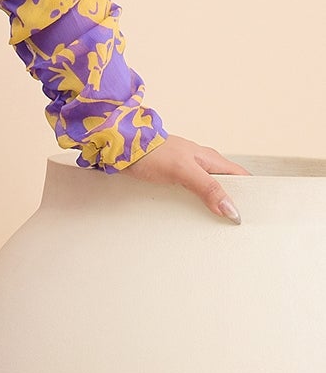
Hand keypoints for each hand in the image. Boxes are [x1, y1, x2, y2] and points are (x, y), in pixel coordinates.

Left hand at [118, 135, 249, 222]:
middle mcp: (201, 164)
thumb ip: (207, 188)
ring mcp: (186, 171)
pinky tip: (189, 216)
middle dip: (230, 203)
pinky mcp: (171, 178)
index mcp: (211, 159)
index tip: (250, 212)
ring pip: (206, 191)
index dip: (249, 193)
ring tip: (214, 224)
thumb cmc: (151, 152)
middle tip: (232, 224)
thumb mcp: (184, 171)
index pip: (240, 176)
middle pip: (224, 186)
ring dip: (210, 205)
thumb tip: (230, 207)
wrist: (122, 147)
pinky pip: (189, 193)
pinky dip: (192, 205)